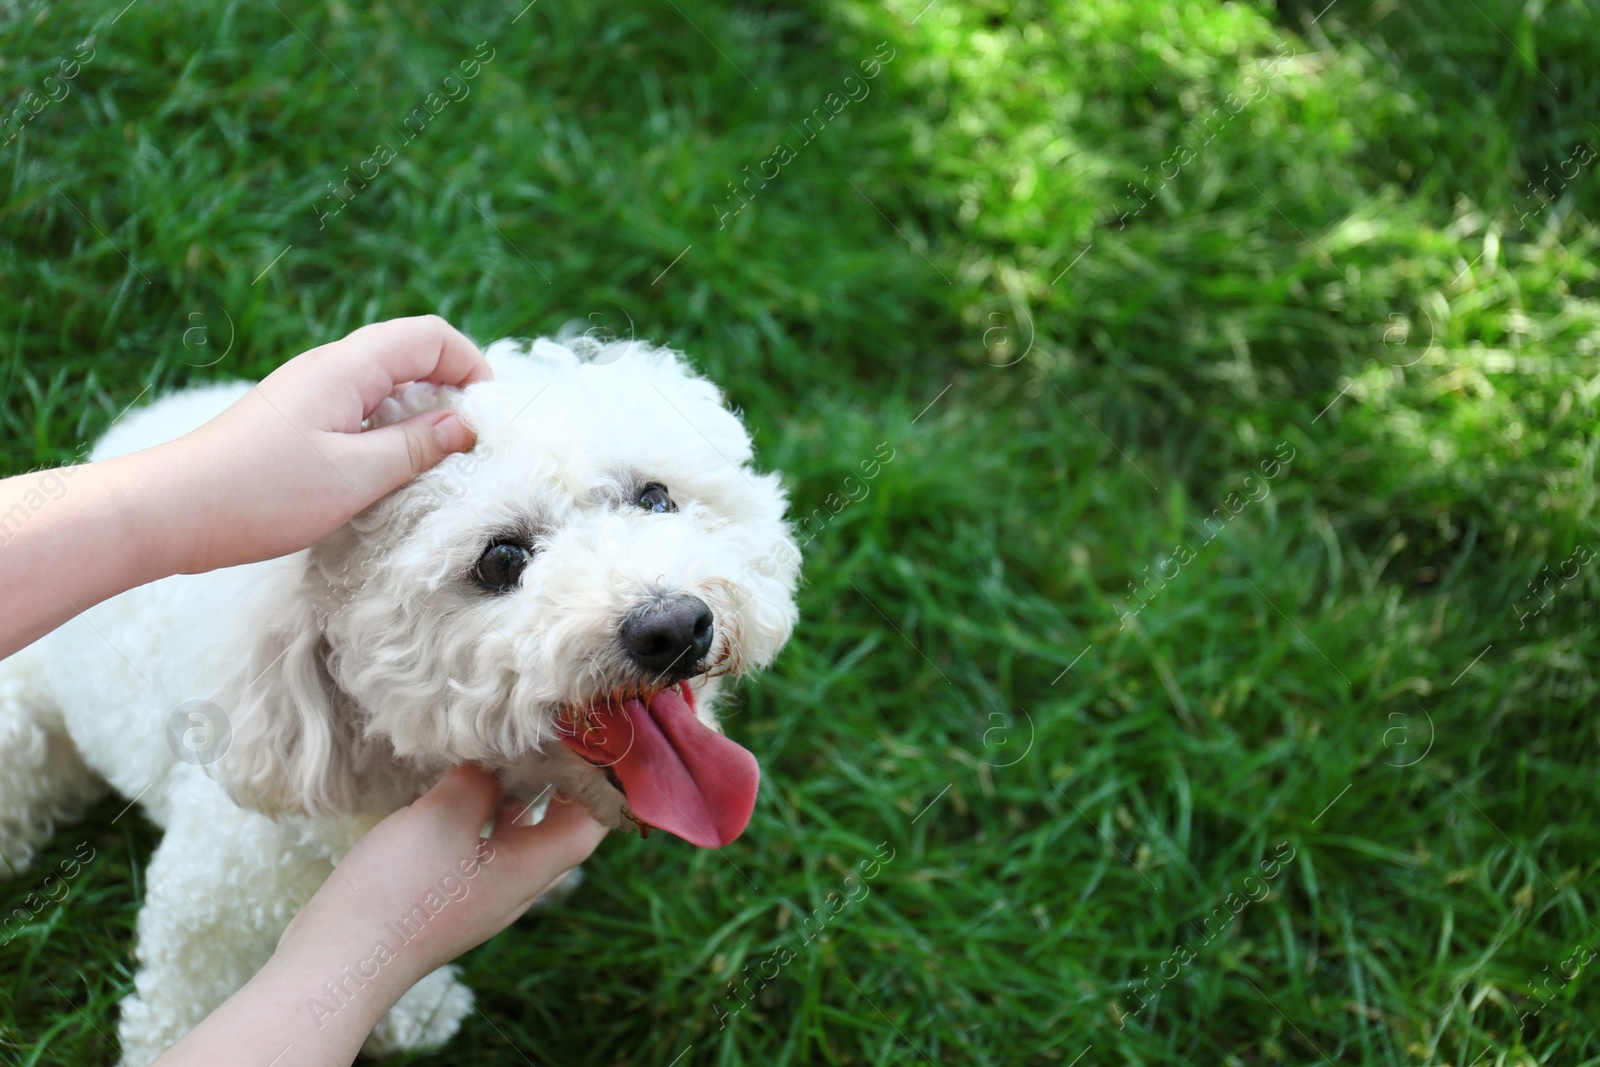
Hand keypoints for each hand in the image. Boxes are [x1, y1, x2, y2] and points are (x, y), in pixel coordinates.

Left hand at [146, 314, 491, 574]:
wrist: (169, 511)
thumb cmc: (258, 494)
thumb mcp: (354, 477)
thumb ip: (417, 447)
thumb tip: (465, 425)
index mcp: (346, 368)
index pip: (430, 336)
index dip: (471, 365)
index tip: (490, 415)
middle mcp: (329, 367)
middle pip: (410, 352)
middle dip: (452, 386)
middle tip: (473, 438)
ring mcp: (310, 391)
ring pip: (386, 381)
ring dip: (421, 410)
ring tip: (436, 459)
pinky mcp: (298, 418)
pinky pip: (360, 406)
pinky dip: (389, 427)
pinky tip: (389, 468)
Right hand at [278, 766, 606, 988]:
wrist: (341, 959)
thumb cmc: (399, 890)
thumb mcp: (445, 816)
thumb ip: (479, 779)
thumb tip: (495, 756)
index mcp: (529, 871)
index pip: (589, 824)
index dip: (598, 783)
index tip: (589, 741)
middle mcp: (514, 887)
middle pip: (556, 828)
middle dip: (556, 781)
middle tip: (546, 736)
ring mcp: (480, 895)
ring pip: (515, 836)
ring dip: (514, 795)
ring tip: (503, 750)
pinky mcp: (448, 896)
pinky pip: (480, 847)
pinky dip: (480, 813)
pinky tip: (457, 786)